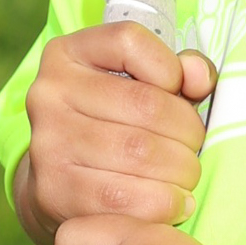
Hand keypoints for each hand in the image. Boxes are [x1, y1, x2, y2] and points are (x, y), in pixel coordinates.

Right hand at [16, 23, 215, 244]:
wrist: (63, 187)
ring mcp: (47, 143)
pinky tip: (174, 202)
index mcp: (67, 54)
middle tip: (194, 149)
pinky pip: (127, 199)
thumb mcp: (142, 84)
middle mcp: (48, 94)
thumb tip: (198, 79)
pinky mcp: (54, 192)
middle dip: (189, 132)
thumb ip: (180, 71)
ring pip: (140, 153)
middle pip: (146, 104)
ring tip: (186, 176)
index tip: (179, 92)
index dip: (170, 68)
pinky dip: (164, 203)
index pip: (129, 40)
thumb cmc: (115, 125)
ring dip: (181, 171)